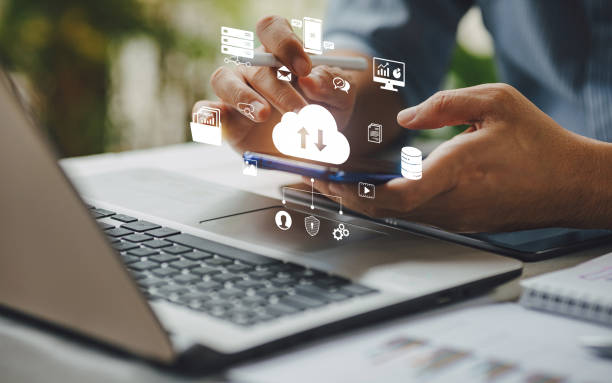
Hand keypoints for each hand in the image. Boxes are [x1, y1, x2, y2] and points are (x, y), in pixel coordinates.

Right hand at [193, 16, 357, 153]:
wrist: (315, 144)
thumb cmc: (327, 112)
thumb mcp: (342, 98)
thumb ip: (333, 86)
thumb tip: (311, 80)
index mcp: (281, 54)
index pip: (272, 29)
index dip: (286, 44)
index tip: (305, 69)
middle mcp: (254, 68)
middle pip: (255, 65)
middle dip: (281, 91)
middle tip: (301, 115)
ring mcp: (236, 93)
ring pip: (223, 79)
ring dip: (243, 97)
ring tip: (264, 114)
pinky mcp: (227, 122)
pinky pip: (205, 111)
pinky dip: (206, 116)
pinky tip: (214, 123)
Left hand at [313, 83, 599, 232]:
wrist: (569, 184)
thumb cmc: (537, 142)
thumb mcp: (496, 102)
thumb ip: (446, 104)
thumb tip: (407, 116)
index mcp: (460, 169)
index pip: (399, 193)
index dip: (359, 191)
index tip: (331, 179)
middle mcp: (454, 201)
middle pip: (387, 209)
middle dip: (347, 196)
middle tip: (317, 181)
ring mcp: (457, 217)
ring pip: (398, 215)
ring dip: (364, 201)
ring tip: (333, 184)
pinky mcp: (460, 222)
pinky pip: (416, 216)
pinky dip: (387, 205)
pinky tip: (371, 192)